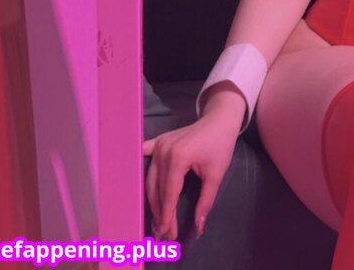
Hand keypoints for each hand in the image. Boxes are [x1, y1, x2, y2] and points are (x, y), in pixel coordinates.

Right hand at [142, 106, 242, 242]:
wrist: (220, 120)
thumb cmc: (220, 146)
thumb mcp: (216, 175)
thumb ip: (205, 202)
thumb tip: (198, 227)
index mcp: (178, 159)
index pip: (169, 194)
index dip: (167, 216)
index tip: (167, 234)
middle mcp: (163, 152)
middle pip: (157, 189)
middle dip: (160, 212)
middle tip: (164, 232)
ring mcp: (159, 145)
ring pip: (150, 179)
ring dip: (153, 199)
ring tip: (158, 218)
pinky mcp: (159, 141)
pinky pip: (146, 157)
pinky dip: (141, 169)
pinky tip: (133, 181)